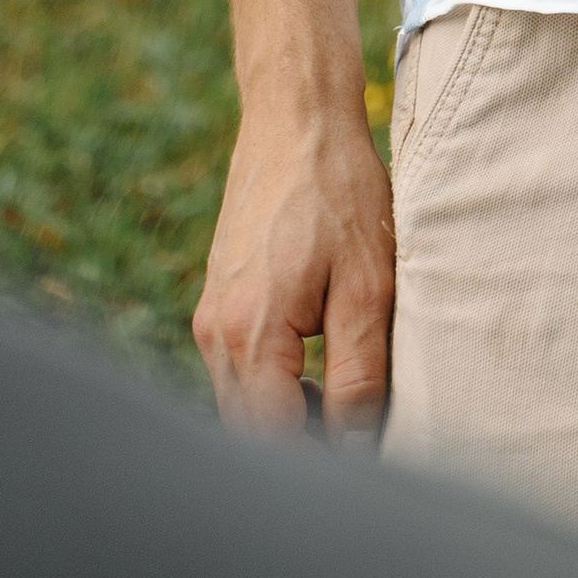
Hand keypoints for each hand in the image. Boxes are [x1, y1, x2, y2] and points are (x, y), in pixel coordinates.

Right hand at [192, 97, 395, 433]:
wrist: (296, 115)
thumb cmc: (338, 192)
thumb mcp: (367, 286)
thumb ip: (358, 377)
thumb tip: (356, 449)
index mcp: (250, 334)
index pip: (271, 443)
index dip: (318, 463)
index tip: (362, 454)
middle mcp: (215, 332)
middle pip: (249, 431)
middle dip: (301, 444)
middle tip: (358, 427)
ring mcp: (210, 314)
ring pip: (241, 401)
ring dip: (287, 414)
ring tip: (344, 389)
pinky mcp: (218, 299)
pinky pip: (238, 367)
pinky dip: (274, 381)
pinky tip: (319, 356)